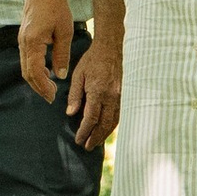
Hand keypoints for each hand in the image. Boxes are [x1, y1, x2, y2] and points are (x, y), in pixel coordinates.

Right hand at [19, 0, 76, 102]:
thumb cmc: (56, 7)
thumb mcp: (65, 32)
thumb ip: (62, 54)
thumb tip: (60, 75)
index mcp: (33, 42)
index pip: (35, 72)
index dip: (43, 87)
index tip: (53, 96)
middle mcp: (23, 42)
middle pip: (27, 73)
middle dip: (38, 87)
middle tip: (51, 97)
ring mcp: (21, 40)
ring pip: (25, 67)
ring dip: (36, 79)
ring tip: (50, 87)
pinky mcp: (23, 37)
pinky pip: (26, 58)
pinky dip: (34, 69)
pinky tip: (46, 71)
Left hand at [65, 29, 122, 150]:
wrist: (112, 48)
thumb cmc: (92, 60)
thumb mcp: (78, 75)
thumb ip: (75, 95)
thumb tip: (71, 114)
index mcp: (98, 92)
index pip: (91, 118)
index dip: (84, 131)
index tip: (78, 140)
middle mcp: (112, 97)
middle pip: (104, 124)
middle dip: (95, 137)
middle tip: (87, 147)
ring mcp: (121, 96)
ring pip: (114, 122)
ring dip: (104, 134)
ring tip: (96, 141)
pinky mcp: (125, 95)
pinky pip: (119, 115)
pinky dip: (112, 125)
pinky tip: (106, 129)